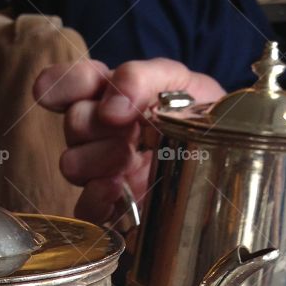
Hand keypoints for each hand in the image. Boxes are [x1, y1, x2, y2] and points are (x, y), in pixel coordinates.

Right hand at [34, 58, 223, 221]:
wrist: (232, 164)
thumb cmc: (204, 119)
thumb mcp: (181, 82)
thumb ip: (142, 78)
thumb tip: (109, 106)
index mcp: (115, 95)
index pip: (74, 83)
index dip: (62, 85)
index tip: (53, 92)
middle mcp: (103, 132)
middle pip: (72, 124)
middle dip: (93, 124)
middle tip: (127, 129)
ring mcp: (105, 171)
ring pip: (71, 164)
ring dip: (96, 159)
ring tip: (127, 157)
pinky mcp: (113, 208)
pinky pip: (84, 207)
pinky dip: (96, 196)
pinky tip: (116, 187)